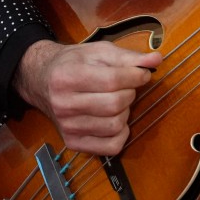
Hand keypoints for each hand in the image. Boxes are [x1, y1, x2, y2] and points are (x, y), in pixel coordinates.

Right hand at [12, 41, 161, 156]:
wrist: (43, 81)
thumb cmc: (74, 64)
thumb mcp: (98, 52)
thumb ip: (128, 57)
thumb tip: (156, 59)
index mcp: (66, 77)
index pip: (112, 80)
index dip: (135, 76)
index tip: (142, 73)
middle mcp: (63, 104)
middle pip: (115, 104)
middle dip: (130, 93)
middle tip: (126, 87)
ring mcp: (67, 127)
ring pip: (115, 126)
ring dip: (125, 112)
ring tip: (117, 102)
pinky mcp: (73, 143)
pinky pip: (111, 147)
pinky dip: (121, 134)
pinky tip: (114, 119)